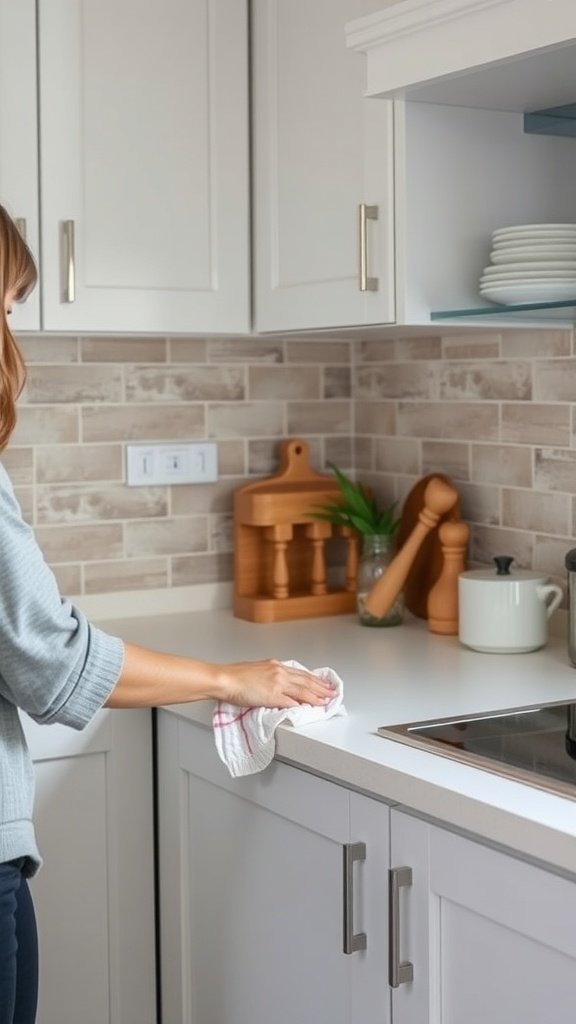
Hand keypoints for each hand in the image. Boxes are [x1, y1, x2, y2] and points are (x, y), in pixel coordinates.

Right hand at [216, 659, 335, 708]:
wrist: (225, 679)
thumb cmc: (234, 676)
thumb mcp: (256, 670)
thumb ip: (269, 675)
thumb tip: (276, 684)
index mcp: (275, 665)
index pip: (300, 672)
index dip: (313, 678)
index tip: (322, 683)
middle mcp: (279, 672)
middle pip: (306, 680)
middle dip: (321, 687)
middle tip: (332, 692)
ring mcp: (277, 683)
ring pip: (303, 690)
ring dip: (316, 696)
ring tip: (326, 701)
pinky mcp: (272, 695)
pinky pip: (290, 701)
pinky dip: (301, 705)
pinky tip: (309, 708)